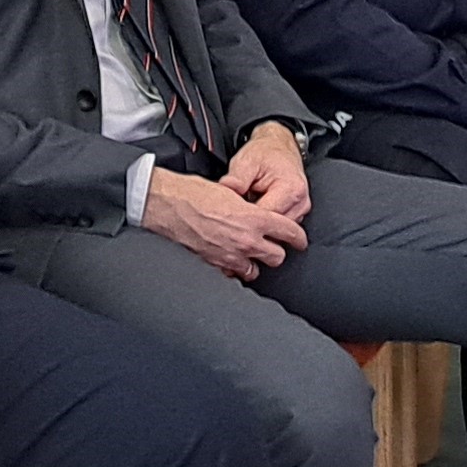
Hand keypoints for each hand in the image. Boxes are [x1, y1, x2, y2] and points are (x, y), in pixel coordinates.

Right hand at [143, 167, 308, 278]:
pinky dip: (233, 269)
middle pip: (277, 256)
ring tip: (250, 255)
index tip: (299, 240)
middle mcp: (246, 240)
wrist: (167, 205)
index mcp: (253, 218)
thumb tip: (255, 214)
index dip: (298, 237)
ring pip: (256, 270)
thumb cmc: (193, 193)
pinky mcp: (214, 264)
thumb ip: (248, 209)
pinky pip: (232, 274)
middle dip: (277, 251)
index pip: (288, 231)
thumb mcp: (229, 192)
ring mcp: (230, 255)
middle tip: (273, 246)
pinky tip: (230, 261)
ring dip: (255, 263)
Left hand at [219, 120, 311, 222]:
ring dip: (260, 222)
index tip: (232, 213)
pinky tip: (256, 210)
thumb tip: (225, 191)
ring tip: (247, 208)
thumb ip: (236, 179)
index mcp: (291, 189)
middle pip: (273, 227)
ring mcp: (301, 209)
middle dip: (253, 221)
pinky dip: (267, 221)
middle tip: (237, 211)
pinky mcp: (297, 213)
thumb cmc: (265, 153)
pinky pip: (279, 225)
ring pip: (276, 230)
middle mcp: (300, 202)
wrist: (279, 146)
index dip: (246, 217)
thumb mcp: (247, 161)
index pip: (266, 217)